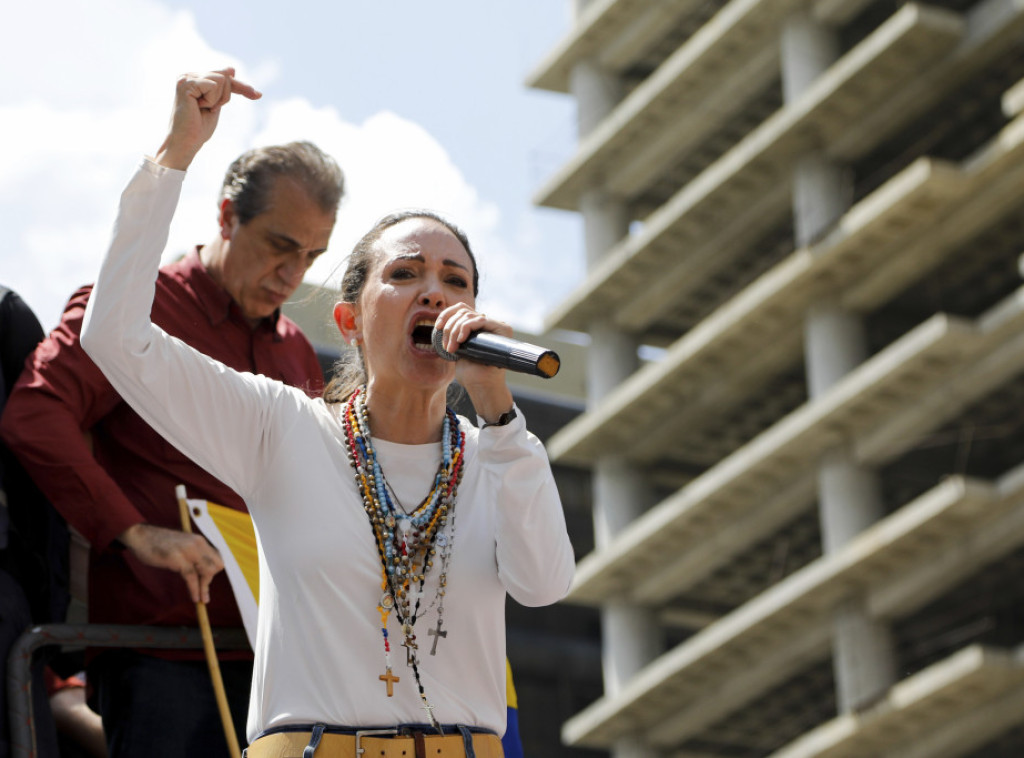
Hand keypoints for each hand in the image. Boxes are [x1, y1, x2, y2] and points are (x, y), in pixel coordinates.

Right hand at [118, 523, 223, 603]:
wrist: (140, 535)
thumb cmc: (159, 543)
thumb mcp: (182, 545)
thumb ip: (193, 553)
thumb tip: (201, 569)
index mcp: (199, 541)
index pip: (218, 557)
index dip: (214, 571)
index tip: (207, 580)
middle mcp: (197, 544)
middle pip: (216, 566)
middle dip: (210, 580)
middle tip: (204, 591)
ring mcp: (188, 551)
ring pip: (206, 572)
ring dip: (204, 588)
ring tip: (202, 600)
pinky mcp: (177, 559)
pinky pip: (192, 577)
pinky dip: (195, 589)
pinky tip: (194, 597)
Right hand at [155, 67, 261, 170]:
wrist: (185, 142)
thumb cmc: (199, 128)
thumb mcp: (217, 104)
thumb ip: (224, 88)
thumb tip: (231, 68)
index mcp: (196, 79)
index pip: (225, 77)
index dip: (242, 87)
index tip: (258, 95)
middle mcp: (189, 75)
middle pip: (225, 76)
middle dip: (226, 96)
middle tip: (211, 109)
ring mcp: (186, 78)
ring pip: (222, 79)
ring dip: (219, 99)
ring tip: (203, 108)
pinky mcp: (186, 83)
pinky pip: (214, 85)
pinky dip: (212, 100)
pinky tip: (199, 106)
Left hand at [435, 304, 513, 422]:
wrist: (481, 385)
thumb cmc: (470, 372)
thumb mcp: (457, 349)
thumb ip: (454, 335)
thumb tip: (440, 322)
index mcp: (478, 326)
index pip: (462, 309)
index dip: (447, 314)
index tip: (437, 327)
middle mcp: (488, 323)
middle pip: (463, 311)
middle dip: (449, 327)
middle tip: (445, 346)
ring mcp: (496, 325)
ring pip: (469, 315)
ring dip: (455, 331)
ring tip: (451, 349)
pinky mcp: (502, 329)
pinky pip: (479, 320)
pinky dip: (466, 328)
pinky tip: (460, 340)